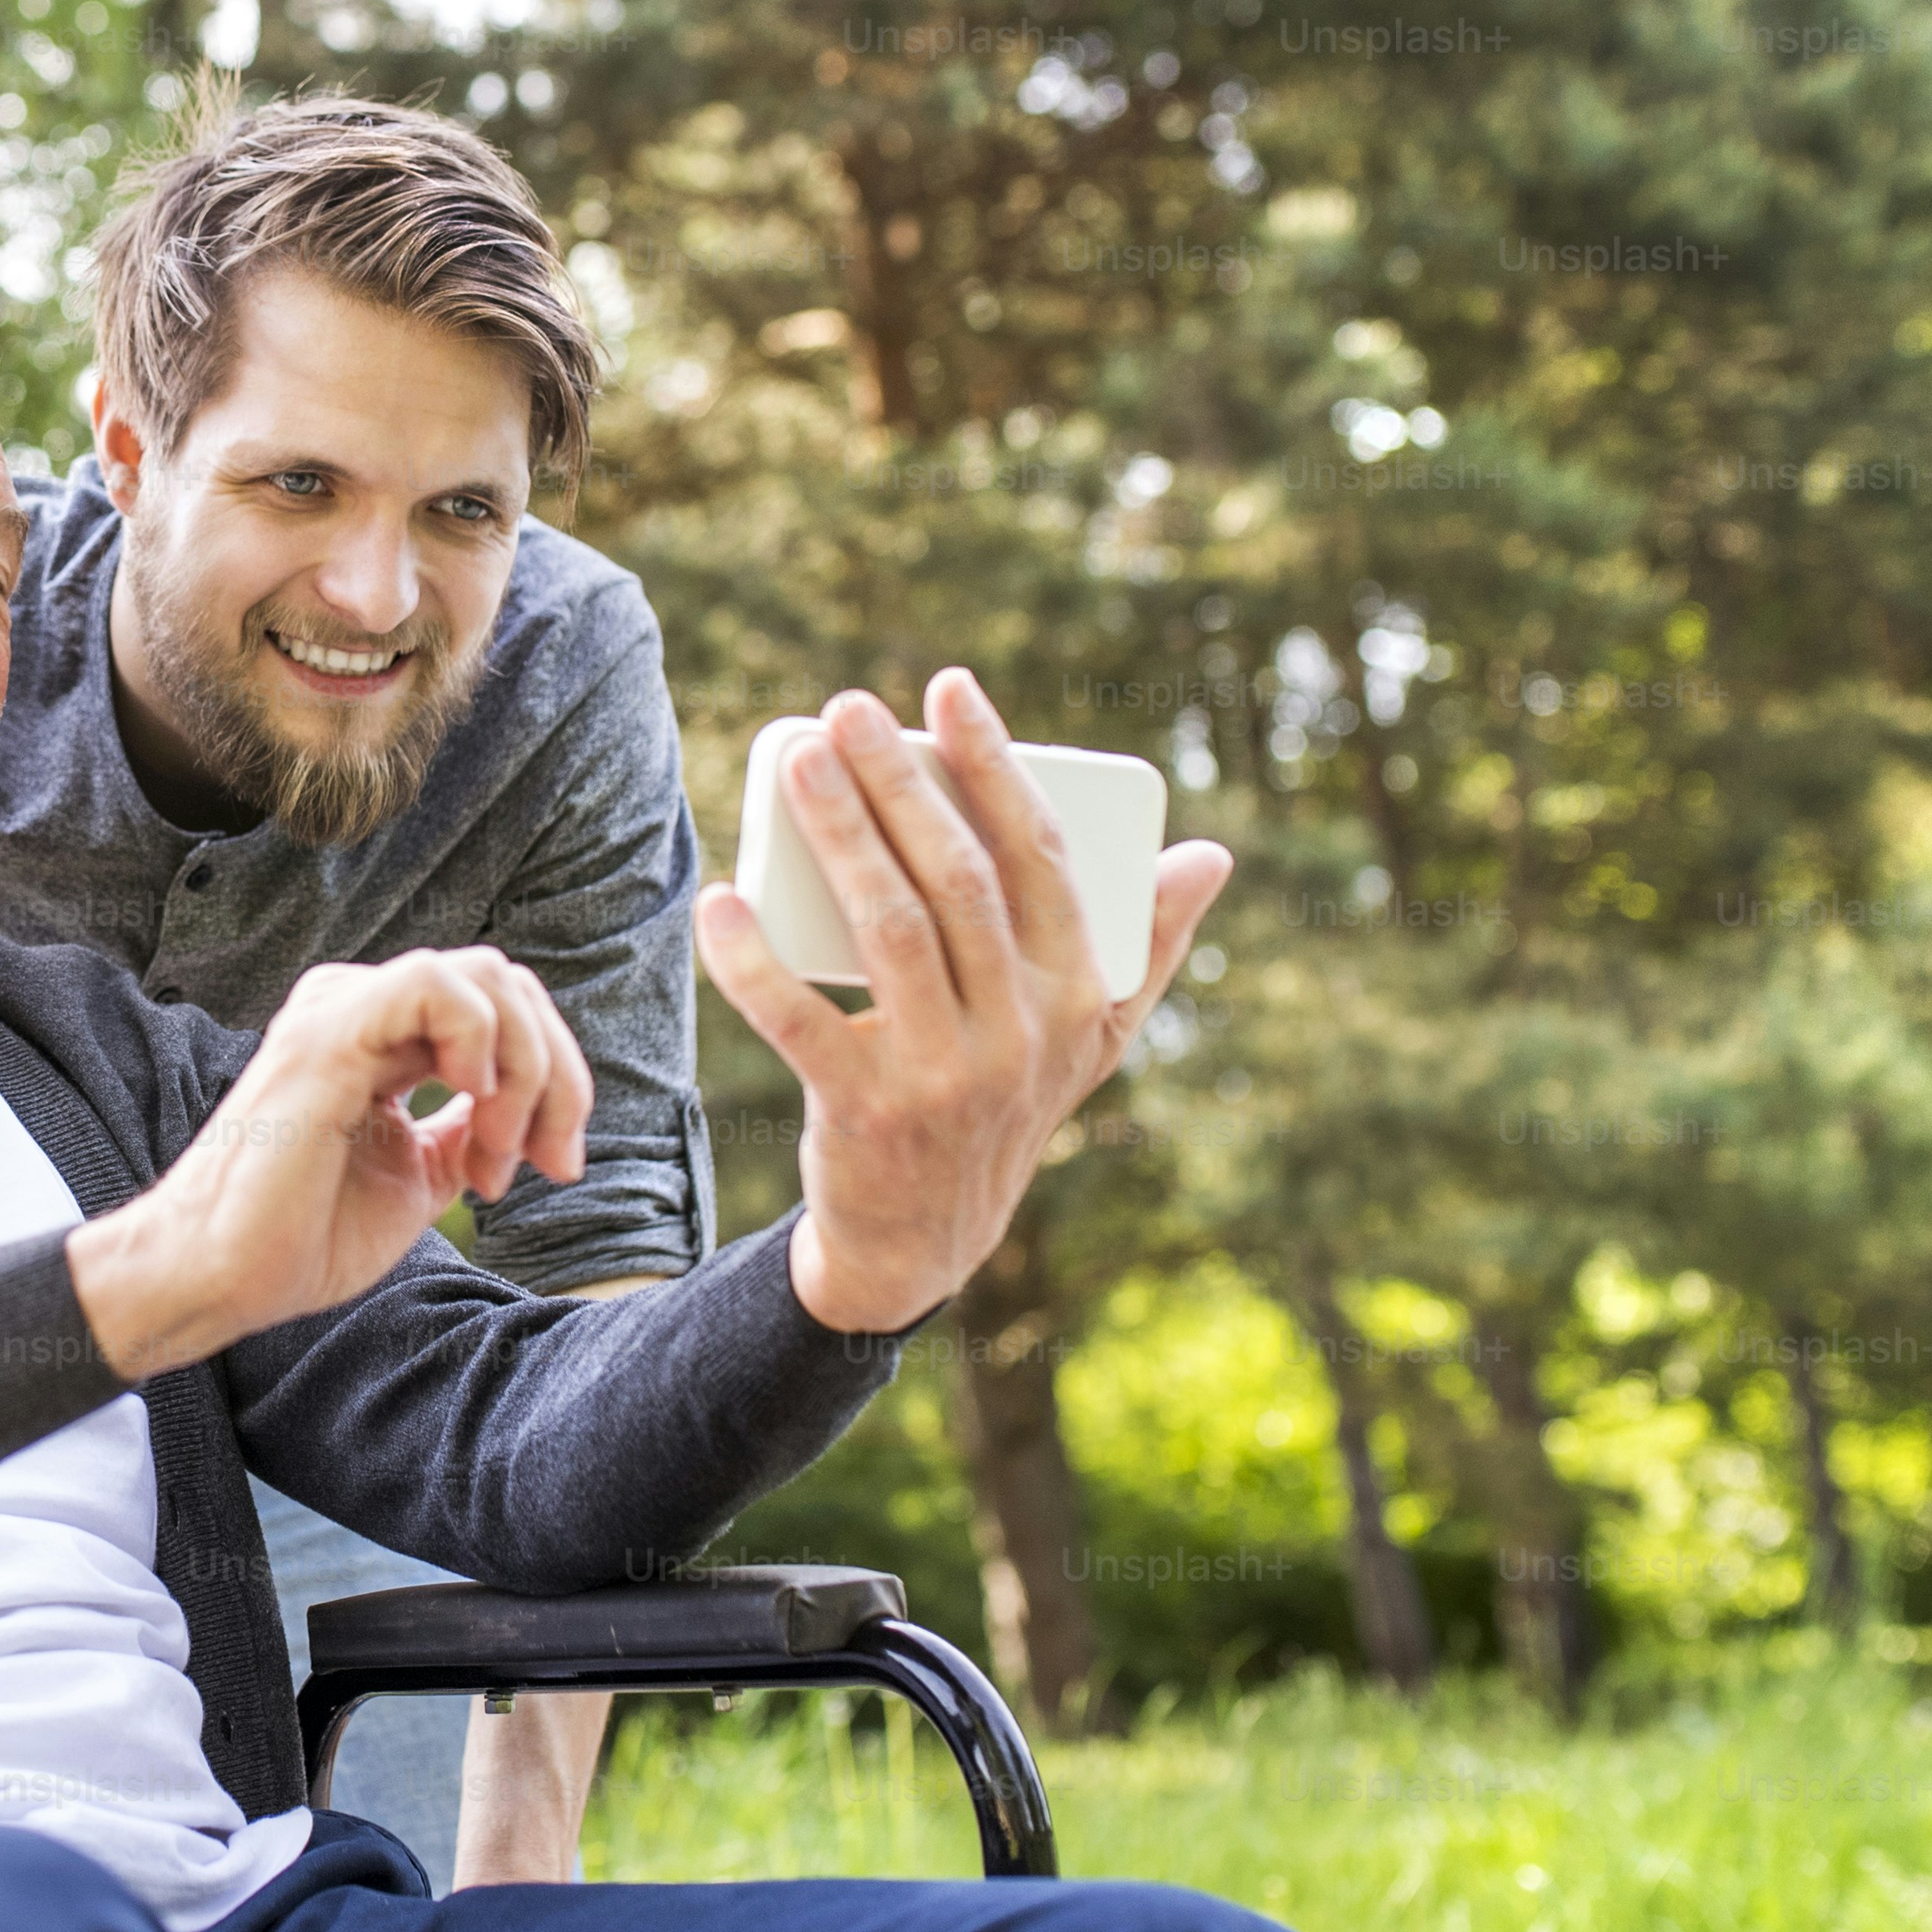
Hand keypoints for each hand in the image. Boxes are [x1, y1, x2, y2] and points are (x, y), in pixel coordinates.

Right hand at [66, 948, 592, 1379]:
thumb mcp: (418, 1178)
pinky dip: (480, 1037)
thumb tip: (523, 1117)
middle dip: (557, 1074)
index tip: (555, 1165)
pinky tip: (470, 1098)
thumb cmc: (301, 1237)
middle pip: (508, 987)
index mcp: (382, 1040)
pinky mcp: (327, 1034)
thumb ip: (465, 1132)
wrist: (224, 1276)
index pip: (503, 1013)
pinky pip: (431, 984)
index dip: (557, 1080)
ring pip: (485, 977)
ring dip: (525, 1065)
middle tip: (547, 1160)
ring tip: (495, 1149)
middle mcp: (362, 1011)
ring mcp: (341, 1013)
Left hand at [693, 671, 1231, 1336]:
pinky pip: (800, 1022)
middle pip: (958, 880)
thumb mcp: (1092, 1038)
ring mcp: (943, 1077)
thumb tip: (1209, 855)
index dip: (996, 765)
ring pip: (888, 930)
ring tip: (798, 762)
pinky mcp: (863, 1113)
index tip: (950, 689)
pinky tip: (722, 902)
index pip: (1041, 857)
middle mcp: (1020, 1032)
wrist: (925, 1242)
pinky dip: (755, 961)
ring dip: (841, 836)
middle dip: (901, 784)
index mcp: (1078, 995)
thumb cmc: (1006, 1105)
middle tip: (848, 710)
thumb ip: (1149, 945)